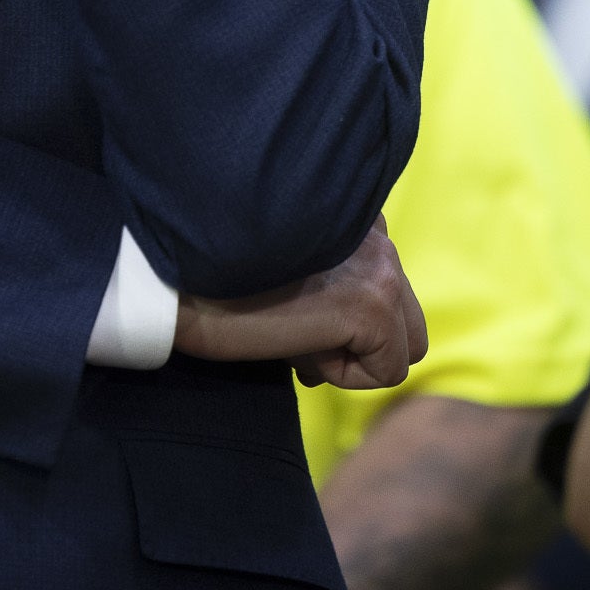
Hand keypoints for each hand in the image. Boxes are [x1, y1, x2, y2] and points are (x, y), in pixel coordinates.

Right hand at [173, 218, 429, 389]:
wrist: (182, 280)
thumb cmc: (220, 277)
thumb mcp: (289, 264)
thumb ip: (331, 282)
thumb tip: (345, 338)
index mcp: (358, 214)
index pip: (386, 289)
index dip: (344, 323)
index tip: (295, 322)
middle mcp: (378, 233)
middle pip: (407, 321)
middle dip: (359, 343)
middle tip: (299, 342)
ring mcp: (380, 269)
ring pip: (403, 348)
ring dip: (351, 357)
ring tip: (297, 339)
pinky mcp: (371, 307)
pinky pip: (387, 372)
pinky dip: (343, 375)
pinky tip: (298, 347)